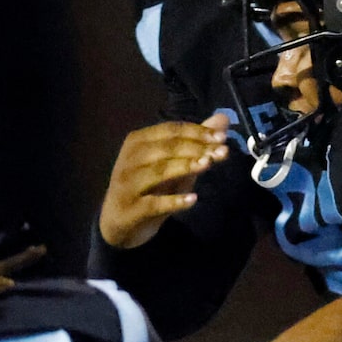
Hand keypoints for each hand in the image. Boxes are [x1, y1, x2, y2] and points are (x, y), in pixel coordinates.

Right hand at [98, 114, 231, 249]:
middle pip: (166, 148)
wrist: (119, 223)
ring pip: (159, 172)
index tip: (222, 137)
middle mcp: (129, 160)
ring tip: (208, 165)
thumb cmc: (149, 188)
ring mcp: (127, 185)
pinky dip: (173, 201)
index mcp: (137, 142)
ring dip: (185, 167)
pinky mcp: (130, 209)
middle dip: (196, 148)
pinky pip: (153, 204)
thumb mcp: (174, 163)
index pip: (170, 130)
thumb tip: (222, 118)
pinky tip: (193, 199)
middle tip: (222, 151)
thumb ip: (196, 142)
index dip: (198, 132)